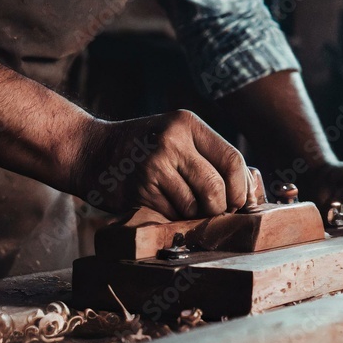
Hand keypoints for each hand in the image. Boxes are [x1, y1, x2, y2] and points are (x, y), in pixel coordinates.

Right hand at [73, 110, 258, 219]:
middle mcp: (171, 141)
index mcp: (187, 124)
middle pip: (216, 189)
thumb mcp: (176, 137)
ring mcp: (154, 165)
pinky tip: (159, 204)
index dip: (240, 188)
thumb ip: (209, 157)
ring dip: (192, 215)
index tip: (237, 201)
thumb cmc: (143, 149)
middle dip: (217, 208)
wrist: (90, 151)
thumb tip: (252, 191)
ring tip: (178, 203)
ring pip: (194, 207)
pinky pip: (172, 215)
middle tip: (209, 210)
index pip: (232, 160)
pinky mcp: (139, 190)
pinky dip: (171, 218)